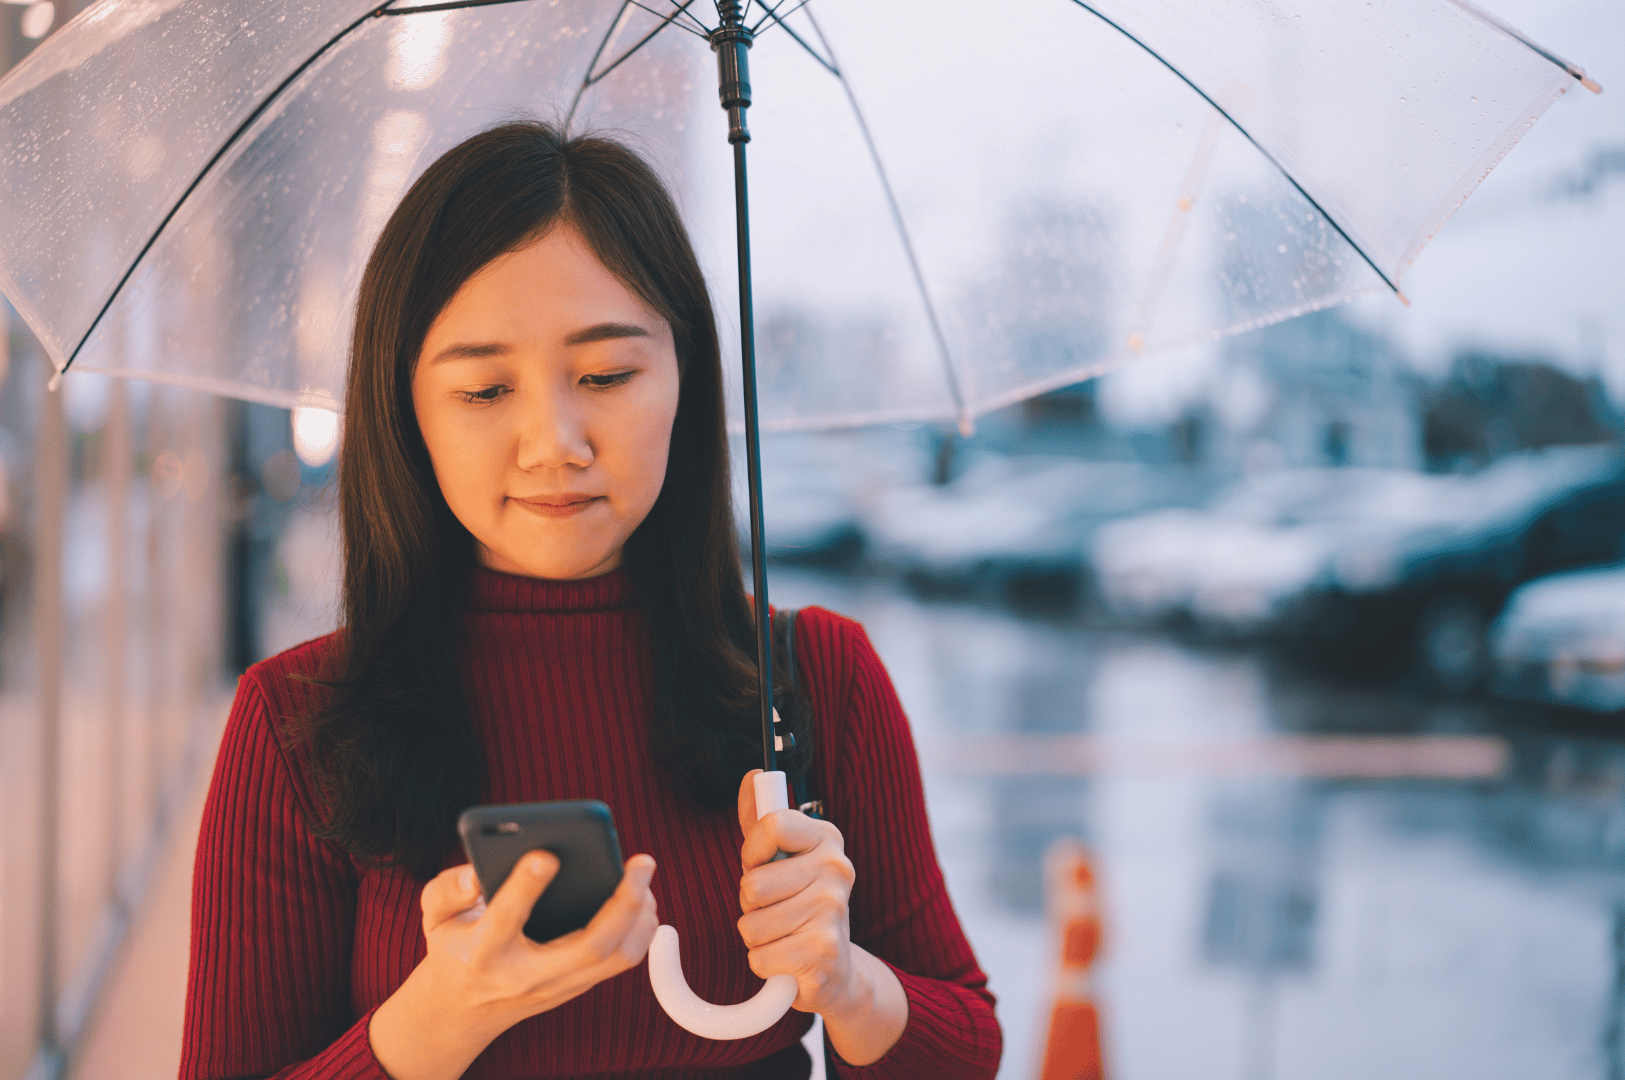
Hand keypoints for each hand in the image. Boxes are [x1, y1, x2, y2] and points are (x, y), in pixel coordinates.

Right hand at [369, 852, 657, 1079]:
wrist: (463, 1008)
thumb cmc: (455, 947)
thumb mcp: (434, 917)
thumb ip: (447, 888)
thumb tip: (477, 873)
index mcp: (483, 950)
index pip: (506, 918)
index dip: (526, 885)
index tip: (546, 854)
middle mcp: (527, 973)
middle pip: (589, 945)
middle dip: (623, 902)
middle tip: (642, 861)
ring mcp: (559, 984)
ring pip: (616, 958)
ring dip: (641, 917)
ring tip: (644, 878)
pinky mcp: (578, 986)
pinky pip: (622, 961)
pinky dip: (641, 929)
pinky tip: (642, 900)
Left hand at [735, 770, 859, 1013]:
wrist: (836, 969)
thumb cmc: (799, 905)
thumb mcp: (781, 858)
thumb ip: (761, 820)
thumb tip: (751, 776)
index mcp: (827, 838)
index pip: (773, 824)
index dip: (753, 852)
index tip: (761, 866)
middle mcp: (837, 868)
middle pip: (752, 884)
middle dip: (750, 904)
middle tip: (776, 908)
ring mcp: (833, 910)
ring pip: (751, 925)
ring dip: (756, 937)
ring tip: (783, 934)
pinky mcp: (824, 952)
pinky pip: (759, 957)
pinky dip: (764, 964)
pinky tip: (788, 959)